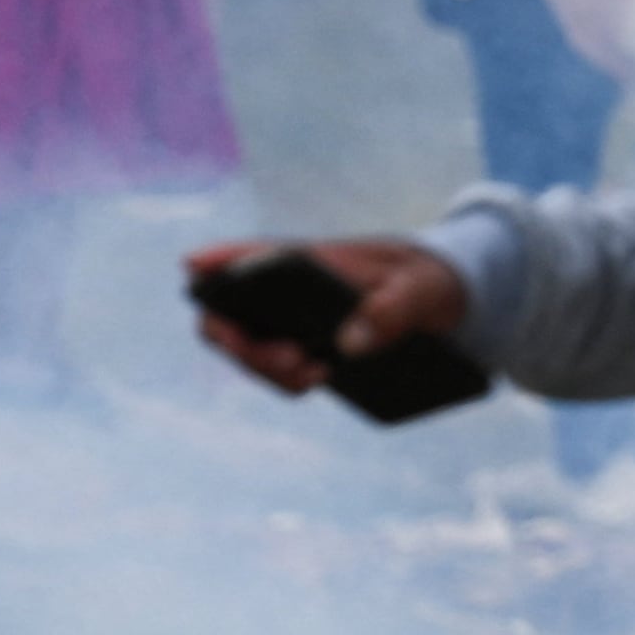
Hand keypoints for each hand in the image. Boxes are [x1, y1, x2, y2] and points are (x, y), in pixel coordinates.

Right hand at [186, 238, 469, 394]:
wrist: (439, 302)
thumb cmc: (423, 279)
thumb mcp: (422, 289)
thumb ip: (394, 310)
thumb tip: (349, 347)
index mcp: (306, 260)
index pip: (247, 255)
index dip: (214, 260)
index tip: (195, 265)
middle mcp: (283, 292)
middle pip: (229, 316)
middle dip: (242, 344)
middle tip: (289, 359)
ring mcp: (288, 323)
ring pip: (248, 350)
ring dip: (267, 369)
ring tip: (316, 374)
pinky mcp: (304, 351)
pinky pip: (278, 369)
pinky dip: (289, 380)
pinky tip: (322, 377)